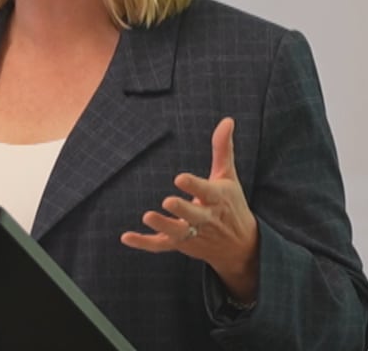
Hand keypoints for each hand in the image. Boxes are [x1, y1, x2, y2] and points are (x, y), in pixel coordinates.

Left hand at [120, 117, 258, 302]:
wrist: (241, 246)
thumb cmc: (231, 204)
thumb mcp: (228, 175)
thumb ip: (222, 148)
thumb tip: (227, 120)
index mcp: (217, 198)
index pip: (206, 191)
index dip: (194, 186)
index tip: (180, 178)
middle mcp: (205, 218)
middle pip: (194, 215)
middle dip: (182, 210)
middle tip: (168, 201)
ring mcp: (193, 233)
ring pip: (177, 232)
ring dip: (162, 225)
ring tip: (147, 216)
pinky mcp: (181, 244)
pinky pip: (161, 246)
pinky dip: (144, 243)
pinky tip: (126, 237)